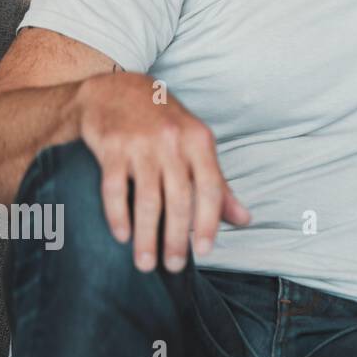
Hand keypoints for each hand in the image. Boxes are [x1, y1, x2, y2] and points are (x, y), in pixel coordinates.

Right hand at [73, 72, 250, 272]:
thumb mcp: (196, 145)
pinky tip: (121, 236)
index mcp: (199, 141)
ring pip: (147, 199)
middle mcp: (172, 143)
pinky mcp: (111, 148)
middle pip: (179, 199)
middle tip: (173, 266)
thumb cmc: (164, 123)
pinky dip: (118, 215)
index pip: (210, 188)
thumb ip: (218, 184)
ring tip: (145, 263)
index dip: (209, 222)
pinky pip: (115, 189)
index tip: (206, 251)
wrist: (116, 90)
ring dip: (146, 236)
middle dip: (176, 238)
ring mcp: (141, 145)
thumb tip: (244, 220)